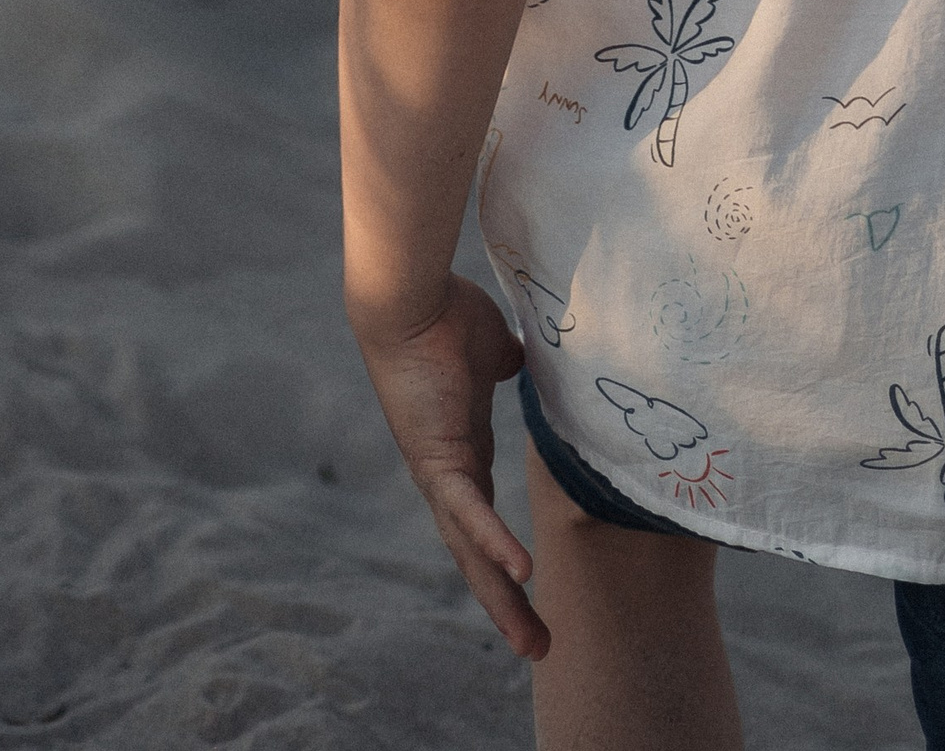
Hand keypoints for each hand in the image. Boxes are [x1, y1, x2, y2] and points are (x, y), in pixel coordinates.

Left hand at [353, 277, 547, 659]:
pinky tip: (523, 571)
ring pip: (472, 552)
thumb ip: (507, 363)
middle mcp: (449, 476)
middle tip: (536, 646)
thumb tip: (522, 357)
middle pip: (477, 557)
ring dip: (502, 599)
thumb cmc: (444, 317)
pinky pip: (470, 509)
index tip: (530, 587)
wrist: (408, 298)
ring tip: (531, 641)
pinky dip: (493, 540)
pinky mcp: (438, 459)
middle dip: (505, 603)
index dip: (504, 559)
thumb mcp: (491, 350)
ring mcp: (440, 473)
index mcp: (463, 454)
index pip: (485, 522)